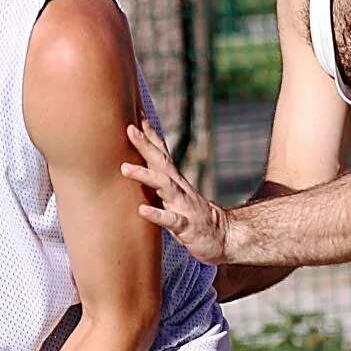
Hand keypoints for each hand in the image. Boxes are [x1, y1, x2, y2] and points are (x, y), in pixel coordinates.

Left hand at [121, 120, 232, 264]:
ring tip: (124, 168)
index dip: (149, 133)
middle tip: (129, 128)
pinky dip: (157, 214)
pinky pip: (171, 220)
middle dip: (145, 144)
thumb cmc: (194, 217)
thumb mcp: (175, 196)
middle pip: (161, 162)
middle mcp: (179, 188)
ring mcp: (183, 206)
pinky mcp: (187, 227)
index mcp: (175, 181)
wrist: (225, 238)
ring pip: (164, 187)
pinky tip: (142, 210)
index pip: (161, 152)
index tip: (135, 112)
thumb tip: (140, 166)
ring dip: (144, 175)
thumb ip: (159, 181)